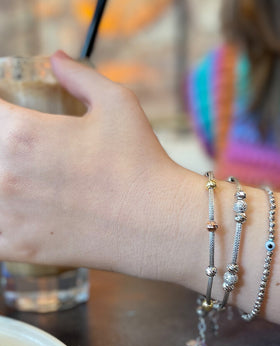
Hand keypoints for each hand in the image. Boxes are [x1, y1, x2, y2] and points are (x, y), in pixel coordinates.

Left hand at [0, 51, 176, 271]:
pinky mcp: (18, 249)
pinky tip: (18, 211)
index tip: (12, 117)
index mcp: (22, 133)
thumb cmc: (142, 163)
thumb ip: (80, 76)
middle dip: (4, 147)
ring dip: (1, 183)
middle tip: (30, 154)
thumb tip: (56, 59)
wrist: (160, 223)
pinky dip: (1, 220)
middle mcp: (4, 175)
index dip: (1, 112)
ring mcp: (7, 216)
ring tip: (27, 182)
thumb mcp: (119, 104)